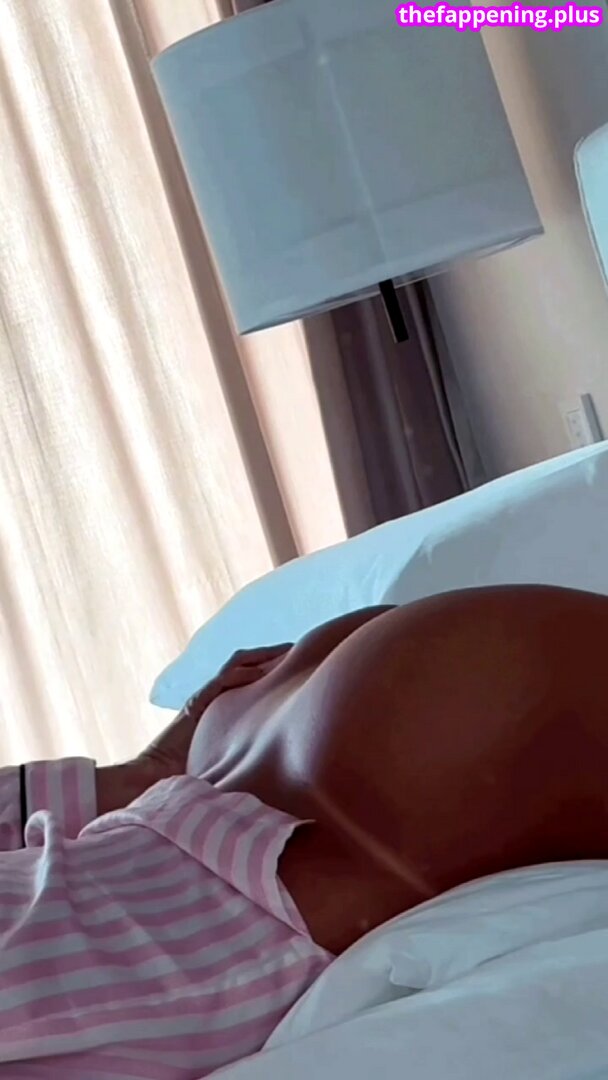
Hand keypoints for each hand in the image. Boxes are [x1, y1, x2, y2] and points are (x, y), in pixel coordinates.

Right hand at [137, 642, 293, 781]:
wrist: (159, 773)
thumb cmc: (195, 770)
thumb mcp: (232, 752)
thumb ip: (250, 744)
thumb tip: (285, 751)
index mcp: (225, 704)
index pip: (251, 674)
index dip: (271, 666)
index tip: (297, 662)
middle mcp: (215, 695)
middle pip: (245, 663)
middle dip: (270, 654)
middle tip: (296, 649)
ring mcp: (205, 696)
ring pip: (235, 666)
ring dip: (260, 656)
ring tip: (284, 652)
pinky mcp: (195, 704)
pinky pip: (220, 683)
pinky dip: (240, 675)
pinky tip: (259, 674)